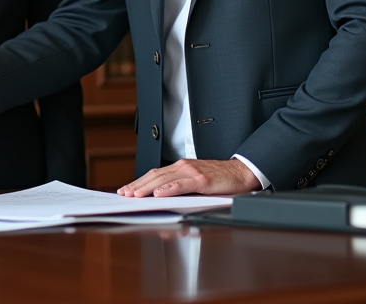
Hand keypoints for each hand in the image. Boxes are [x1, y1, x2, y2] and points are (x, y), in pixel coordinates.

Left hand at [117, 158, 260, 197]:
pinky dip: (168, 189)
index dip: (139, 182)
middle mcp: (183, 167)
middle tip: (124, 194)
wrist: (241, 173)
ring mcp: (191, 172)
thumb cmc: (220, 179)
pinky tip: (158, 194)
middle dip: (137, 185)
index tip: (127, 190)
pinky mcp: (201, 179)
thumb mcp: (196, 182)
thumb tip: (161, 197)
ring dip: (147, 187)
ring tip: (135, 194)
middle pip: (155, 176)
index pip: (154, 174)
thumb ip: (181, 186)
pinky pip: (181, 184)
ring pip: (164, 179)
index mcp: (180, 167)